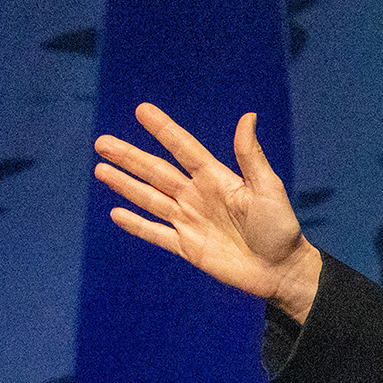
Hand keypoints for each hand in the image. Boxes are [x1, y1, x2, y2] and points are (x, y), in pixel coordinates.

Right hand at [92, 102, 322, 322]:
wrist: (282, 271)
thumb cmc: (282, 229)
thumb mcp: (268, 189)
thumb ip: (251, 157)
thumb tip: (248, 116)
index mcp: (217, 180)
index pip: (184, 149)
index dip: (164, 130)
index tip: (142, 110)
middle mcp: (198, 197)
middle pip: (157, 172)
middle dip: (129, 157)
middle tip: (102, 141)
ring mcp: (190, 222)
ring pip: (150, 199)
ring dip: (125, 185)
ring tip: (100, 169)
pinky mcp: (188, 247)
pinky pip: (156, 234)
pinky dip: (137, 225)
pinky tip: (116, 213)